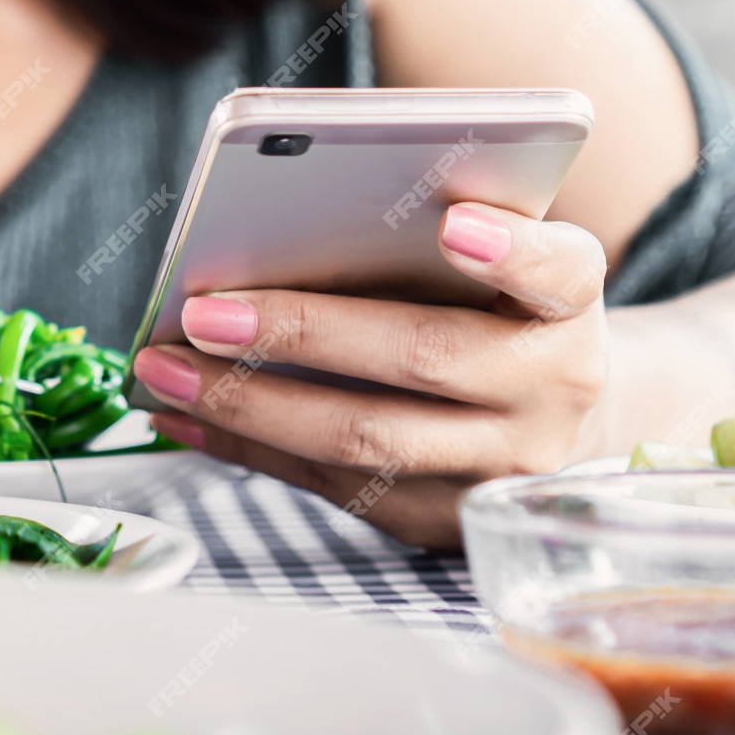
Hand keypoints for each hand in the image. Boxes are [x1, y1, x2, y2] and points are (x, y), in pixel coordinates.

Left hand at [133, 202, 608, 549]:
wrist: (554, 418)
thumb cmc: (496, 309)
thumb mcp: (498, 261)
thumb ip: (434, 233)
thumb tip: (282, 215)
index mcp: (569, 304)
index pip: (560, 270)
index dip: (510, 250)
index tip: (452, 223)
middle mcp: (551, 389)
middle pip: (425, 358)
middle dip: (303, 333)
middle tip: (205, 312)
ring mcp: (499, 467)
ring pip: (366, 440)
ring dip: (249, 406)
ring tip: (166, 369)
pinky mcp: (441, 519)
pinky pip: (330, 485)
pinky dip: (246, 447)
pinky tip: (183, 414)